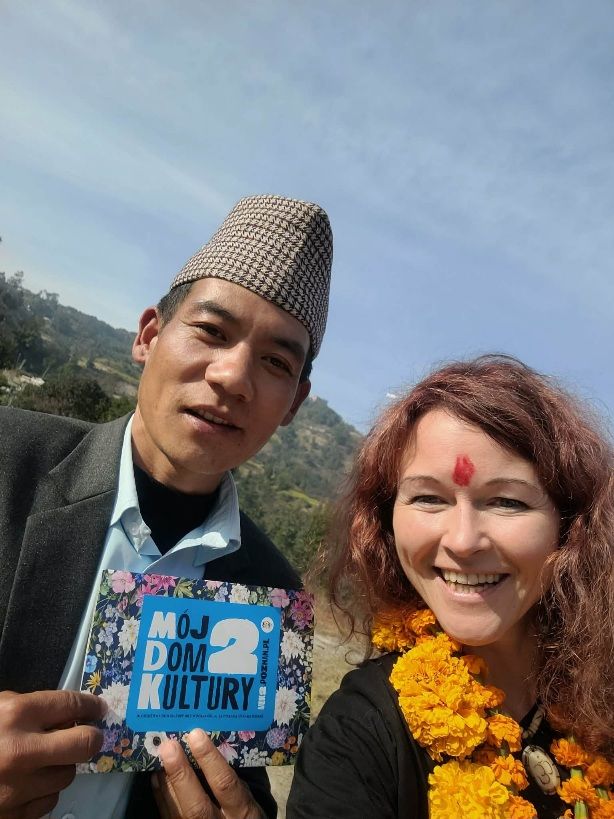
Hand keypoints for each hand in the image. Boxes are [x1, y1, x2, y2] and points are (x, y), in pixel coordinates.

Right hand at [0, 689, 105, 818]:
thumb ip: (25, 709)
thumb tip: (61, 715)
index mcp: (15, 714)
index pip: (71, 704)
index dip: (90, 705)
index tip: (97, 708)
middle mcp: (22, 751)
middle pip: (84, 743)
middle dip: (89, 737)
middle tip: (87, 735)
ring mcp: (18, 787)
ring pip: (67, 775)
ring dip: (62, 766)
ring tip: (46, 760)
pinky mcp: (13, 816)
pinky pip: (47, 802)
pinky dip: (43, 792)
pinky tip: (29, 784)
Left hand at [155, 730, 264, 818]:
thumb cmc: (244, 814)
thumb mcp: (247, 797)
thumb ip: (231, 779)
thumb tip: (207, 748)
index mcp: (242, 811)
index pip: (225, 784)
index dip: (209, 759)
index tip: (196, 735)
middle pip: (197, 806)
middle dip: (181, 775)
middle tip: (169, 747)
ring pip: (180, 813)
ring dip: (167, 783)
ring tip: (159, 757)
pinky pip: (169, 817)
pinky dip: (161, 796)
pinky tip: (157, 777)